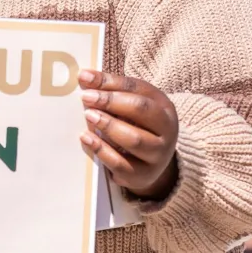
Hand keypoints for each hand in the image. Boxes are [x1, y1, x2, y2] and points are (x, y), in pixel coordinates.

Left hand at [78, 70, 178, 200]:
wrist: (152, 164)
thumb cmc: (137, 127)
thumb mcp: (132, 107)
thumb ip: (112, 91)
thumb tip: (85, 77)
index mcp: (164, 107)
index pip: (138, 88)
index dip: (110, 82)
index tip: (85, 77)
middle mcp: (167, 130)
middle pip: (141, 110)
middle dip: (110, 101)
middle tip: (86, 98)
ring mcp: (158, 155)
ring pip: (134, 139)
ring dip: (108, 125)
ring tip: (88, 116)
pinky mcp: (143, 175)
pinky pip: (120, 163)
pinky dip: (101, 150)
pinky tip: (86, 138)